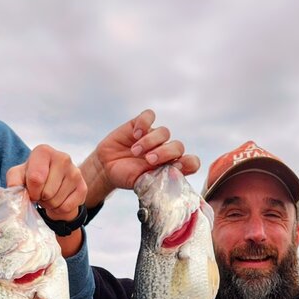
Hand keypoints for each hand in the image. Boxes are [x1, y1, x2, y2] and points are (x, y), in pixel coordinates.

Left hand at [7, 144, 86, 222]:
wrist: (53, 183)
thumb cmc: (33, 177)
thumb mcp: (18, 175)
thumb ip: (14, 182)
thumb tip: (16, 195)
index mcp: (44, 151)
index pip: (36, 179)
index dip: (31, 191)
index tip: (31, 189)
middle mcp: (62, 158)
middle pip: (47, 192)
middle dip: (41, 198)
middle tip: (41, 192)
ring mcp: (75, 172)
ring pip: (56, 201)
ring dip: (49, 204)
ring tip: (49, 195)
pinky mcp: (83, 187)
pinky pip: (66, 207)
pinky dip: (59, 209)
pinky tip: (59, 199)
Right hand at [81, 109, 199, 204]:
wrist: (107, 168)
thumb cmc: (127, 177)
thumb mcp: (141, 183)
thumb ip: (157, 179)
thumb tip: (173, 174)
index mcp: (171, 166)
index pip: (191, 162)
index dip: (188, 163)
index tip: (175, 168)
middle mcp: (165, 150)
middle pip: (178, 146)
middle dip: (165, 153)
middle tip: (149, 160)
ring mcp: (153, 136)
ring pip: (164, 132)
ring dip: (150, 141)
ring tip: (136, 151)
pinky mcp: (140, 124)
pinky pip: (149, 115)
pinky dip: (144, 123)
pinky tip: (135, 134)